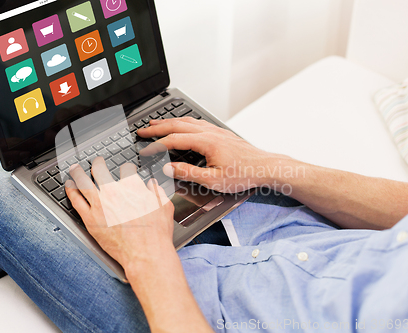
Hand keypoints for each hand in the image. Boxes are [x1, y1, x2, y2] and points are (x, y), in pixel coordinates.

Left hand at [65, 158, 174, 268]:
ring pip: (83, 182)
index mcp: (132, 186)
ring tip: (75, 169)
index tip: (126, 170)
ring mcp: (100, 205)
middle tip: (97, 162)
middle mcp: (113, 192)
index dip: (126, 168)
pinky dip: (71, 190)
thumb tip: (152, 185)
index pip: (126, 169)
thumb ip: (157, 192)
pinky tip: (69, 186)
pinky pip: (76, 201)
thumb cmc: (156, 233)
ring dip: (78, 172)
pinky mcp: (90, 219)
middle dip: (98, 163)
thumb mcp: (165, 207)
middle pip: (100, 169)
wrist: (146, 253)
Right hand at [138, 117, 292, 192]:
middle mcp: (209, 132)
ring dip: (168, 122)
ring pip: (186, 121)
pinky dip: (182, 122)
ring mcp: (216, 131)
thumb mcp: (213, 180)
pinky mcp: (221, 133)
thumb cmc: (243, 174)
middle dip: (156, 128)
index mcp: (205, 142)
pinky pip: (196, 123)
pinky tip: (181, 125)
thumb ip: (188, 173)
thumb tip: (168, 168)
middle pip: (176, 125)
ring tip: (155, 123)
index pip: (173, 141)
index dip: (156, 146)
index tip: (145, 150)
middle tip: (142, 130)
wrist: (265, 167)